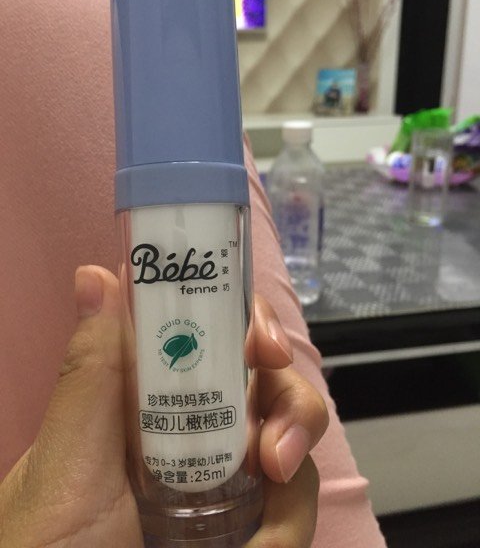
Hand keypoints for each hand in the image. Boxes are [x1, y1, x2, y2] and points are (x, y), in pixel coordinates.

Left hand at [0, 267, 327, 547]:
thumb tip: (95, 271)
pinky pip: (293, 506)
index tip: (266, 350)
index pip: (209, 333)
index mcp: (147, 396)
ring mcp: (224, 478)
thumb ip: (89, 373)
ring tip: (262, 541)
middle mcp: (192, 426)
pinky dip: (287, 530)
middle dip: (290, 407)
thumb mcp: (66, 463)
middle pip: (268, 383)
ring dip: (292, 484)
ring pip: (293, 441)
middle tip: (276, 453)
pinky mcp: (249, 523)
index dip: (247, 327)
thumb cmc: (53, 545)